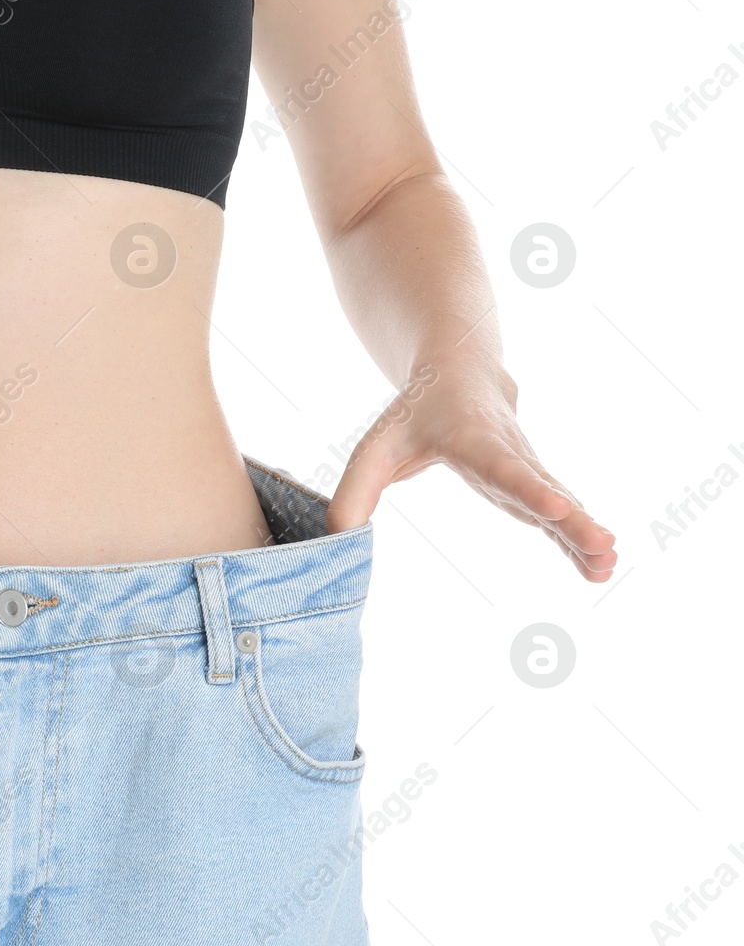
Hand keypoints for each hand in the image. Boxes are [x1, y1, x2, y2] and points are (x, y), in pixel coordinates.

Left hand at [326, 357, 616, 581]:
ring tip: (607, 565)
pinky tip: (598, 568)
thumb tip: (338, 541)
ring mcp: (526, 471)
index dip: (529, 487)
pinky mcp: (532, 487)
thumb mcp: (375, 448)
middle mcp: (509, 454)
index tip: (559, 506)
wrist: (461, 377)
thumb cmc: (414, 416)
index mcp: (472, 439)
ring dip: (583, 534)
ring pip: (559, 503)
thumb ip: (354, 491)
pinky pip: (558, 515)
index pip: (502, 466)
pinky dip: (577, 539)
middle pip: (542, 489)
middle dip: (572, 519)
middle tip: (602, 545)